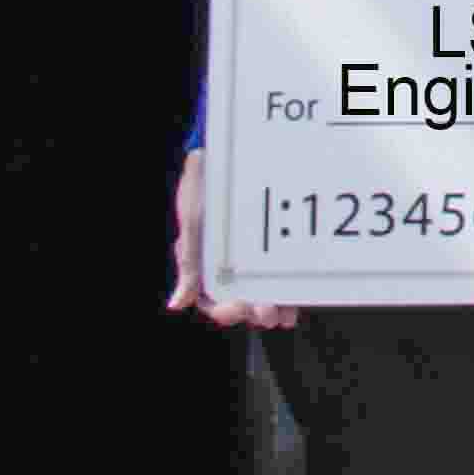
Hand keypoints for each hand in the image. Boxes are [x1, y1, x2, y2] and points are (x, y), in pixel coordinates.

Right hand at [167, 151, 301, 328]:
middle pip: (240, 301)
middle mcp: (226, 267)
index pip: (212, 300)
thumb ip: (188, 264)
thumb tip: (177, 304)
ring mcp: (249, 259)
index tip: (239, 309)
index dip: (226, 311)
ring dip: (273, 306)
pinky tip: (297, 299)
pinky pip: (278, 274)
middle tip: (269, 315)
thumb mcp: (194, 224)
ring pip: (261, 292)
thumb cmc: (203, 189)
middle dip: (254, 312)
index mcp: (202, 266)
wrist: (222, 159)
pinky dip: (286, 288)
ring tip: (285, 315)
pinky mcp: (269, 249)